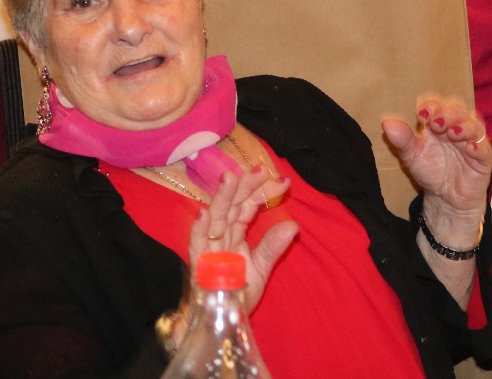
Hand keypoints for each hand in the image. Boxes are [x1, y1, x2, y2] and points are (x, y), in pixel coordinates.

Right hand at [186, 165, 298, 313]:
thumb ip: (272, 247)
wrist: (219, 322)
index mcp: (234, 234)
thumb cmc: (236, 294)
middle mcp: (220, 236)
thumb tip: (294, 225)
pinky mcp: (197, 265)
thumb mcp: (260, 269)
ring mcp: (207, 248)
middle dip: (244, 186)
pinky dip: (199, 229)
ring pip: (215, 218)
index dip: (263, 192)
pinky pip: (196, 245)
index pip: (248, 206)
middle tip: (261, 169)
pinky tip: (204, 213)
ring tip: (230, 177)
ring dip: (221, 199)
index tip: (284, 181)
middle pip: (232, 206)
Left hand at [381, 95, 490, 234]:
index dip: (431, 107)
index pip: (437, 106)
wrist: (445, 199)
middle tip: (437, 122)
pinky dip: (479, 148)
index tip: (421, 114)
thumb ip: (402, 140)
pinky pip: (485, 150)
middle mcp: (458, 128)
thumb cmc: (431, 171)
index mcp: (438, 123)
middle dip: (448, 114)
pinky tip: (470, 148)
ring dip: (464, 127)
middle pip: (458, 111)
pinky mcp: (483, 160)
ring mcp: (472, 142)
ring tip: (453, 133)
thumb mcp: (412, 157)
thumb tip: (386, 123)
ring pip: (474, 127)